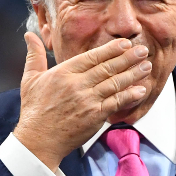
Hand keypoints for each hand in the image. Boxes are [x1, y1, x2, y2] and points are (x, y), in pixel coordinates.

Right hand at [12, 33, 150, 170]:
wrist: (38, 140)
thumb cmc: (34, 110)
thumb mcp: (30, 79)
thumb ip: (34, 55)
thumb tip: (29, 35)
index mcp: (63, 73)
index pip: (91, 57)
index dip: (111, 49)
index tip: (125, 43)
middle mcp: (77, 85)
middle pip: (107, 67)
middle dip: (128, 57)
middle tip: (142, 50)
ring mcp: (87, 100)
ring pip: (115, 83)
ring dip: (133, 74)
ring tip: (146, 66)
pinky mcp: (94, 116)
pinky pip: (116, 102)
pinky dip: (129, 95)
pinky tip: (140, 89)